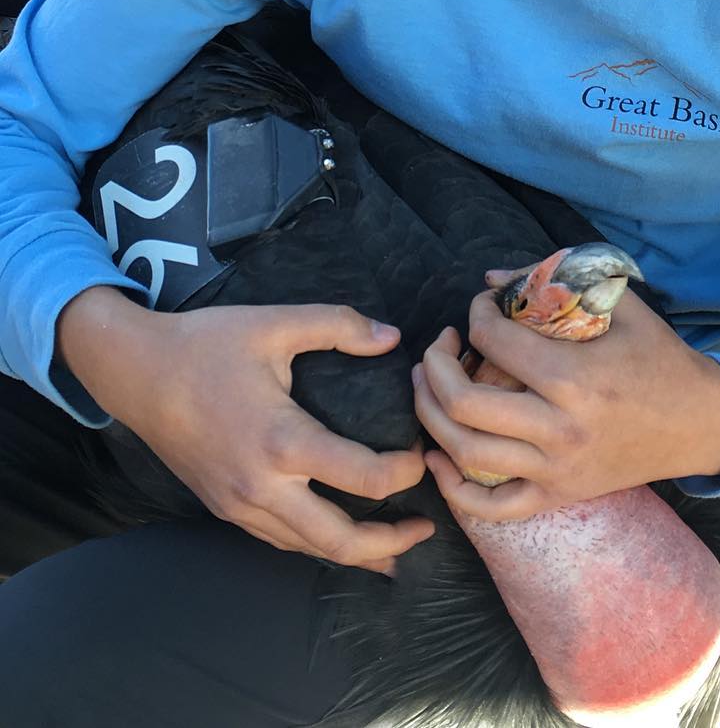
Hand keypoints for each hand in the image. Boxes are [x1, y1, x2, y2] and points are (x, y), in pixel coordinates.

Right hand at [57, 289, 432, 572]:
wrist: (135, 372)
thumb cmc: (206, 344)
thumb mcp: (275, 323)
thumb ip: (339, 325)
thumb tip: (393, 337)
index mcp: (283, 442)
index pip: (364, 479)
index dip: (405, 473)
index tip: (420, 454)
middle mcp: (262, 487)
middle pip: (339, 541)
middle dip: (389, 542)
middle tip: (427, 528)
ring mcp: (240, 505)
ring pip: (308, 549)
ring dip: (356, 552)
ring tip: (396, 545)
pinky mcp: (225, 508)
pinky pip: (281, 540)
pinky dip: (318, 545)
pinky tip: (339, 537)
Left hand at [413, 287, 719, 521]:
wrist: (700, 423)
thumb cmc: (659, 357)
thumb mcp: (621, 305)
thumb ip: (559, 281)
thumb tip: (491, 276)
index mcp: (576, 378)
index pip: (496, 343)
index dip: (476, 315)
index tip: (481, 307)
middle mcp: (560, 428)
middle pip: (465, 403)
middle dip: (436, 366)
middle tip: (439, 346)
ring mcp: (556, 469)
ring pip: (466, 453)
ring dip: (430, 415)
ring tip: (427, 385)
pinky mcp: (558, 495)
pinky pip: (492, 507)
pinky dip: (453, 488)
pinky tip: (437, 456)